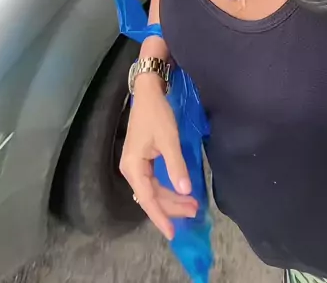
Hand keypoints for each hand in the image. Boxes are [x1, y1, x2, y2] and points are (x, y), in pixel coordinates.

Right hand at [120, 75, 198, 239]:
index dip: (161, 216)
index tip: (173, 233)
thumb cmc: (156, 114)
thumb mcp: (169, 139)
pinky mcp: (141, 161)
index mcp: (133, 167)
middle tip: (195, 210)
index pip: (148, 199)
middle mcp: (131, 170)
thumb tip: (185, 190)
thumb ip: (176, 166)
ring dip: (171, 198)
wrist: (148, 93)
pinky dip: (167, 189)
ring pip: (153, 190)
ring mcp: (135, 166)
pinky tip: (179, 193)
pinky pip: (153, 182)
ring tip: (192, 204)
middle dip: (172, 206)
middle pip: (151, 197)